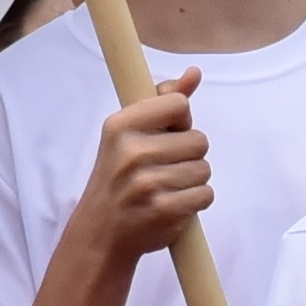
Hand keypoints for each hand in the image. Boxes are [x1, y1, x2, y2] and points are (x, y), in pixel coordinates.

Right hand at [71, 73, 213, 262]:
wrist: (100, 232)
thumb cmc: (119, 177)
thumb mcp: (129, 134)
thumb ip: (164, 101)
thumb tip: (194, 73)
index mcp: (121, 125)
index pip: (179, 104)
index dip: (179, 122)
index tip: (164, 136)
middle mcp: (132, 152)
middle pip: (199, 139)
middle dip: (189, 155)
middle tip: (164, 168)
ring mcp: (147, 183)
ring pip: (204, 169)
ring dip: (192, 180)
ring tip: (167, 187)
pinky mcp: (163, 210)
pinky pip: (205, 194)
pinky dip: (196, 201)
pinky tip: (174, 204)